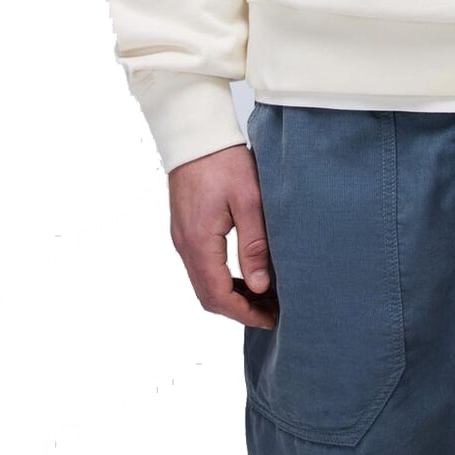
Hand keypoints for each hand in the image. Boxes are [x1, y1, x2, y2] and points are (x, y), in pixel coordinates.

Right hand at [168, 143, 277, 329]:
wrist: (196, 136)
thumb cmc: (225, 162)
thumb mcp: (249, 201)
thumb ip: (254, 244)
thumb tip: (260, 285)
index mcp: (200, 241)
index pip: (219, 295)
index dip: (245, 313)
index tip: (272, 318)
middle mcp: (185, 245)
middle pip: (208, 296)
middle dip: (239, 310)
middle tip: (272, 312)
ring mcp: (182, 238)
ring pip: (203, 283)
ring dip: (231, 296)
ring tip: (263, 297)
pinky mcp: (185, 230)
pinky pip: (201, 267)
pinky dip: (222, 279)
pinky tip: (245, 275)